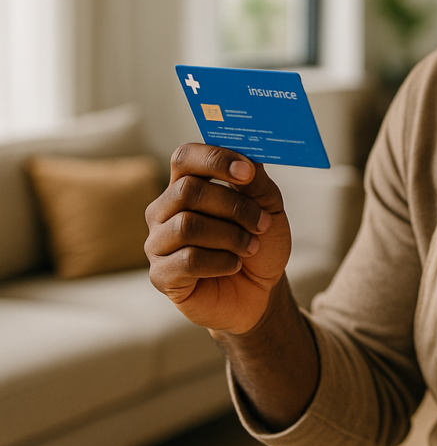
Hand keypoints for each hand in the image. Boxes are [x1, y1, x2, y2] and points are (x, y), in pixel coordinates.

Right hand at [146, 144, 290, 333]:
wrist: (261, 290)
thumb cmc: (260, 243)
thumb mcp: (268, 207)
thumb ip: (256, 181)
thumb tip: (247, 155)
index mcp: (187, 185)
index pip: (184, 157)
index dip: (214, 159)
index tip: (247, 172)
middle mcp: (165, 210)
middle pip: (187, 190)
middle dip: (233, 206)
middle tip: (261, 223)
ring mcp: (158, 243)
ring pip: (187, 226)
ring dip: (231, 236)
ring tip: (251, 247)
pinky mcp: (161, 275)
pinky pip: (187, 260)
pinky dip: (221, 262)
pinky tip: (233, 265)